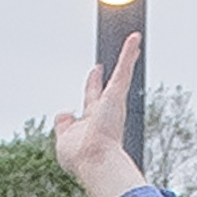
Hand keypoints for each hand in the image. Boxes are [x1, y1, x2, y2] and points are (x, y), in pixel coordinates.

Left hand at [54, 33, 149, 196]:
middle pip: (110, 83)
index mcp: (92, 120)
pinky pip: (124, 69)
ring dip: (128, 55)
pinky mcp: (117, 95)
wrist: (94, 159)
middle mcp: (106, 110)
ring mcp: (113, 102)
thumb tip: (64, 112)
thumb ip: (63, 125)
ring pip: (122, 73)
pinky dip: (128, 53)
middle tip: (117, 53)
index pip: (92, 98)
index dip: (92, 85)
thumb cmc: (79, 156)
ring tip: (134, 38)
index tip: (95, 72)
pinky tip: (134, 37)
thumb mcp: (64, 139)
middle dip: (115, 67)